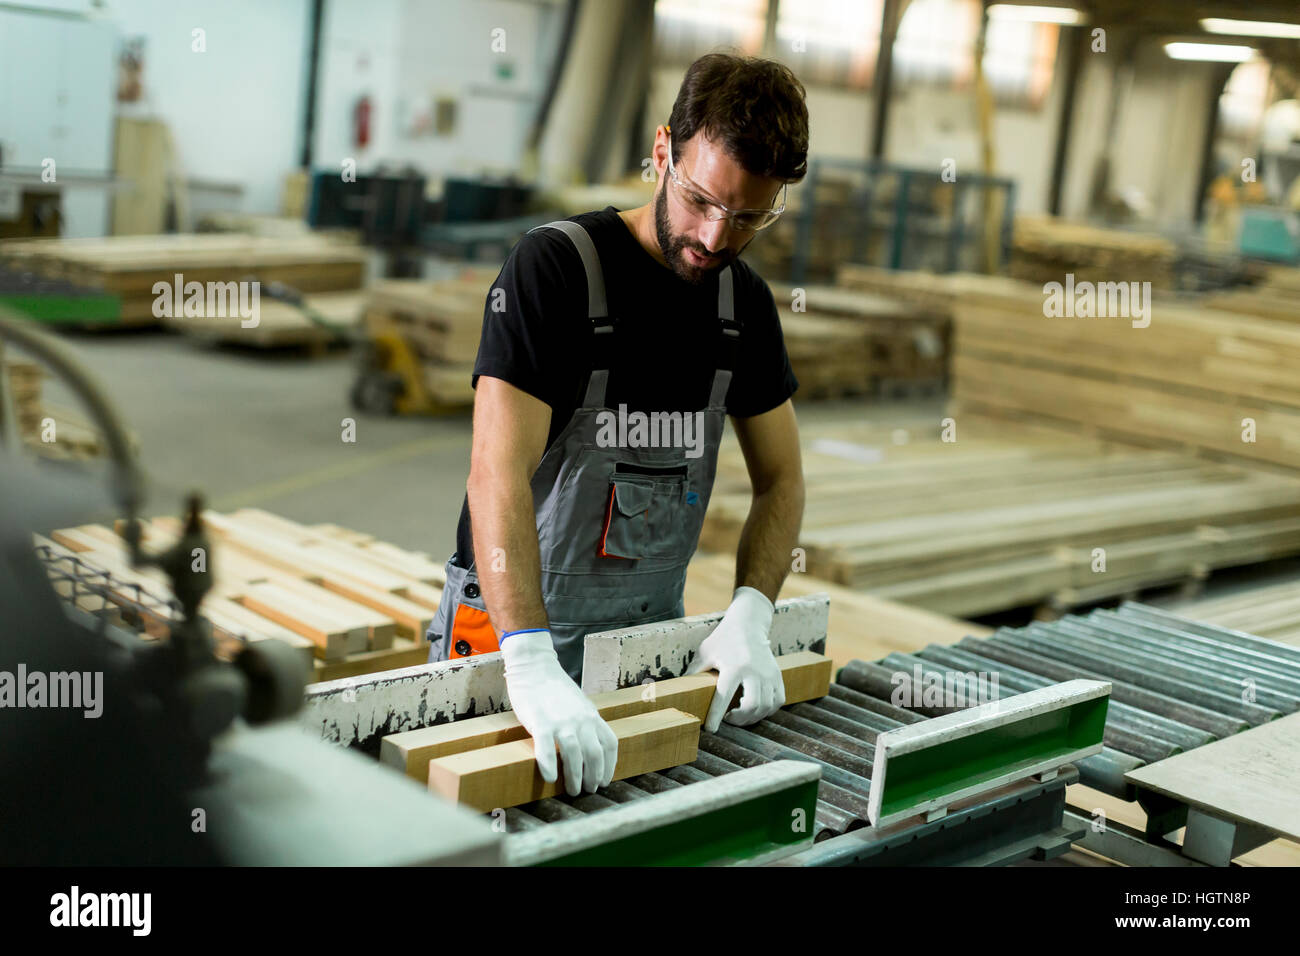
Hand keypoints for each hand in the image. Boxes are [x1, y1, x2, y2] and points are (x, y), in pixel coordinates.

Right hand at [500, 630, 618, 795]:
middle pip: (595, 754)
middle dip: (594, 776)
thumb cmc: (555, 688)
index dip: (610, 766)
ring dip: (575, 777)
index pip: (609, 744)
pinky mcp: (540, 722)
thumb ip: (586, 722)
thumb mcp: (580, 704)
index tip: (604, 780)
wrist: (534, 666)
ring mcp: (561, 721)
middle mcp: (580, 719)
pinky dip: (549, 765)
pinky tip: (550, 778)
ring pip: (574, 754)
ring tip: (573, 790)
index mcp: (591, 715)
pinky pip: (546, 748)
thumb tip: (590, 745)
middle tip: (589, 790)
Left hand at [686, 587, 785, 731]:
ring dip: (751, 718)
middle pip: (751, 706)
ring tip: (739, 715)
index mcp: (733, 666)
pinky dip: (766, 711)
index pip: (723, 697)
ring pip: (765, 707)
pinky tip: (755, 709)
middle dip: (738, 720)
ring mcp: (768, 674)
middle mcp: (754, 671)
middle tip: (728, 719)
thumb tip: (679, 692)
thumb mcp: (705, 653)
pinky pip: (777, 702)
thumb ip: (695, 673)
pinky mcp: (777, 675)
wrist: (748, 624)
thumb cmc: (722, 640)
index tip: (711, 729)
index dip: (716, 716)